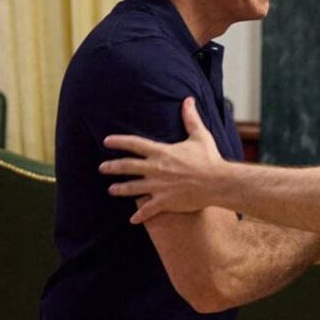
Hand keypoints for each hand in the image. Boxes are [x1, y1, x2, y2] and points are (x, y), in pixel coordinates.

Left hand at [100, 97, 223, 223]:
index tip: (107, 141)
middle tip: (102, 168)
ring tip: (111, 190)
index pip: (134, 144)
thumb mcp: (199, 136)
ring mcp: (158, 187)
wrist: (217, 182)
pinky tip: (133, 219)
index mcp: (162, 152)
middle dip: (112, 167)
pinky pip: (148, 210)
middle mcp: (156, 169)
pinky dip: (140, 215)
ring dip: (120, 189)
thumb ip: (190, 118)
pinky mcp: (165, 202)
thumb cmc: (209, 158)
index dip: (119, 141)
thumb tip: (188, 100)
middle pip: (127, 167)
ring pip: (132, 188)